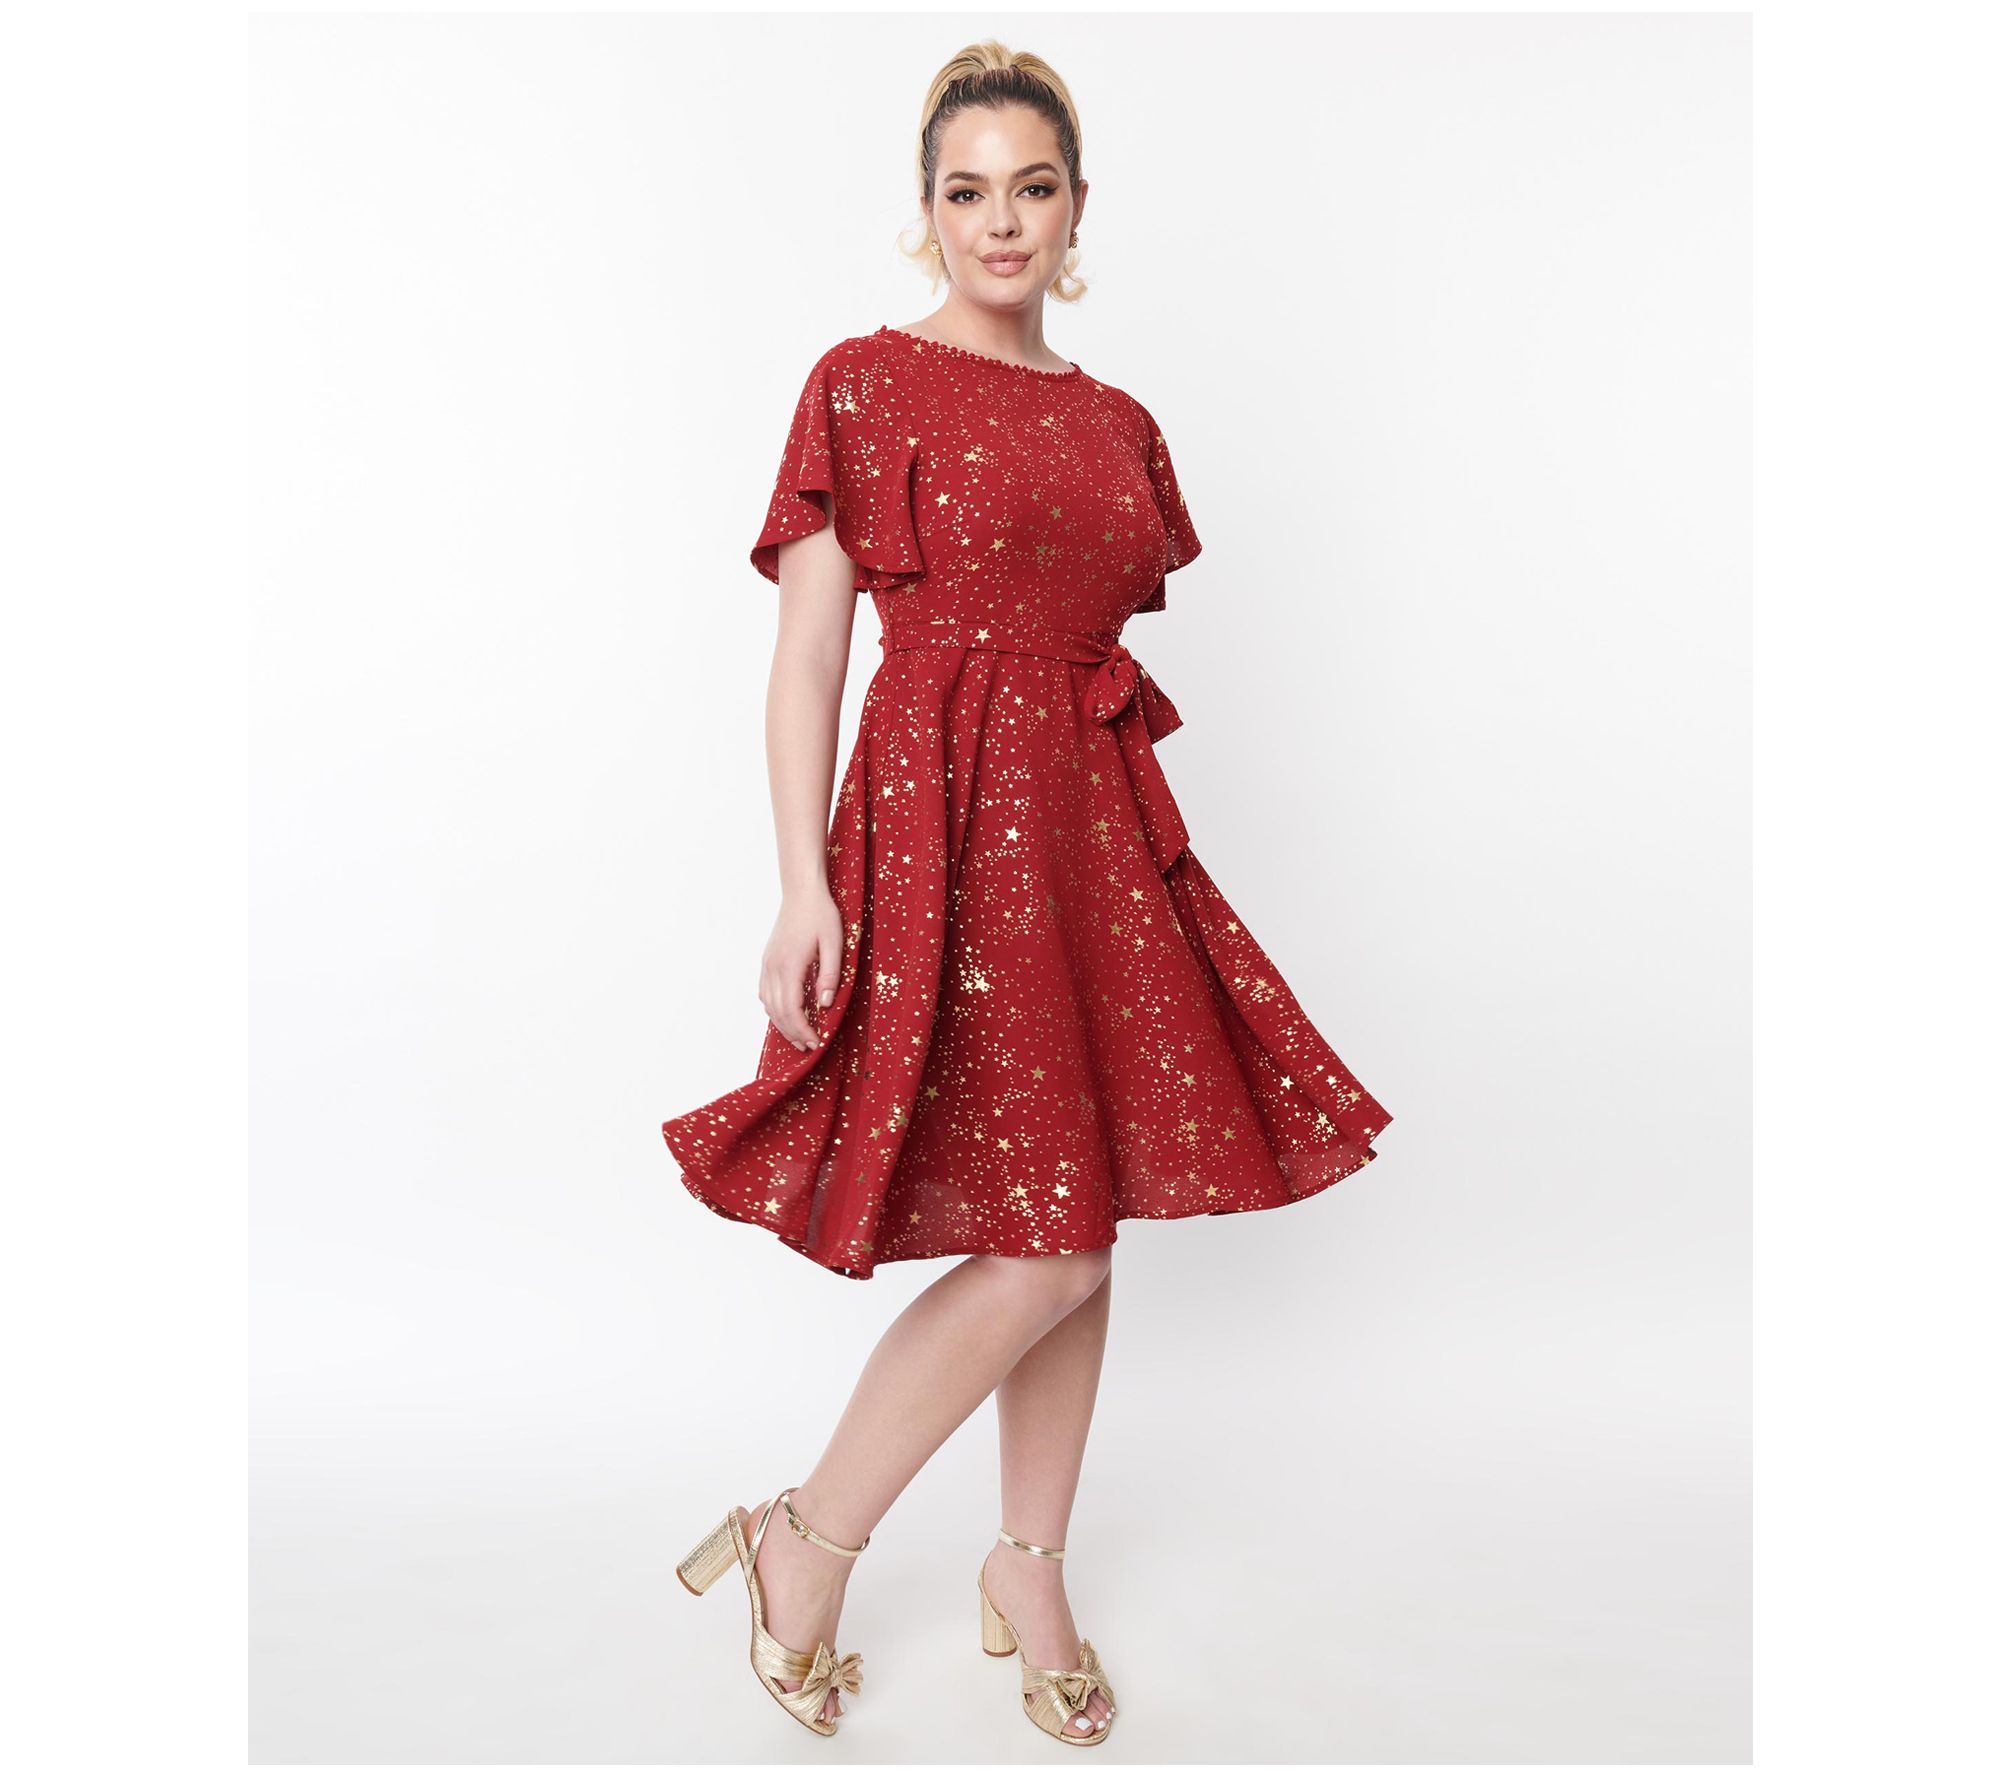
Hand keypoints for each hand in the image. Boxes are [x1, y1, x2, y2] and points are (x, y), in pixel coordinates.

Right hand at [760, 886, 843, 1050]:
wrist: (801, 893)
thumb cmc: (821, 916)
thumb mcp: (834, 944)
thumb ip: (830, 975)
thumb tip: (825, 1004)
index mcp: (790, 966)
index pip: (792, 1009)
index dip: (802, 1029)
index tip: (815, 1042)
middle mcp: (773, 968)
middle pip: (778, 1011)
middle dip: (793, 1032)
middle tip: (809, 1046)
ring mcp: (767, 964)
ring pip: (768, 1004)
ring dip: (781, 1024)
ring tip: (798, 1037)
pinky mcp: (767, 961)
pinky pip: (764, 992)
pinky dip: (773, 1009)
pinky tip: (784, 1015)